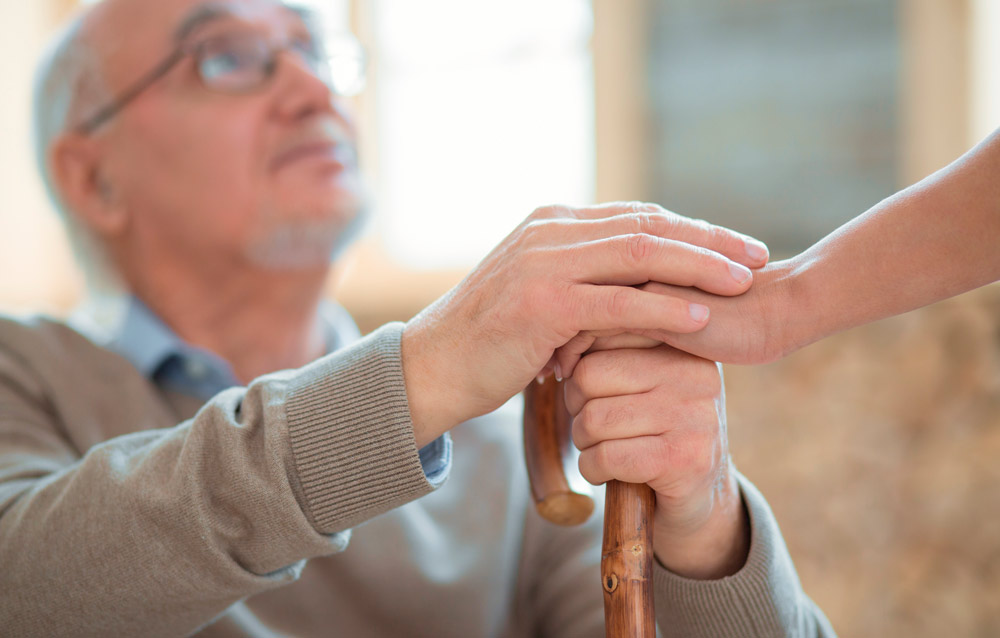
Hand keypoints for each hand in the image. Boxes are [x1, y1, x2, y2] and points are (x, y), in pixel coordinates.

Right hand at [401, 202, 769, 445]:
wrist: (433, 368)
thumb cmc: (490, 340)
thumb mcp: (538, 294)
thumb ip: (580, 277)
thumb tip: (631, 282)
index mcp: (552, 224)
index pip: (637, 217)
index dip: (692, 230)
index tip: (735, 248)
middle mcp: (550, 232)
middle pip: (649, 227)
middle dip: (710, 241)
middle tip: (758, 257)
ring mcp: (545, 263)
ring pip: (640, 255)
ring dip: (700, 267)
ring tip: (745, 283)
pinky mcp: (544, 303)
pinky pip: (619, 302)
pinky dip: (665, 308)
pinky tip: (702, 318)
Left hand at [563, 344, 749, 579]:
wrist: (700, 497)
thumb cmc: (656, 431)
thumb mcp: (645, 381)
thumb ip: (613, 350)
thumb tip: (563, 338)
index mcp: (683, 346)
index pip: (604, 331)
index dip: (578, 365)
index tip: (588, 391)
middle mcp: (696, 374)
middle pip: (589, 376)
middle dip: (576, 407)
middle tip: (595, 425)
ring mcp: (694, 417)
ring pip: (594, 419)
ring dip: (583, 442)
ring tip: (604, 448)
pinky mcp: (684, 459)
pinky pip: (606, 457)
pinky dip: (591, 469)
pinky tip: (608, 473)